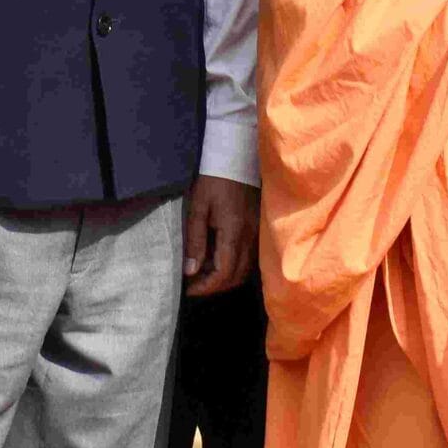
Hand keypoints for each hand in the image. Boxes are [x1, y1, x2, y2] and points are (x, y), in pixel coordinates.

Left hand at [183, 175, 258, 296]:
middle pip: (237, 277)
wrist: (236, 159)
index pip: (224, 273)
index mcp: (234, 232)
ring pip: (245, 270)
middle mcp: (250, 238)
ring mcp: (257, 234)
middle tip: (194, 283)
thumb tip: (191, 271)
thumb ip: (195, 241)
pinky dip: (234, 267)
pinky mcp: (258, 230)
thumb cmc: (213, 182)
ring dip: (225, 278)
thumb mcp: (198, 208)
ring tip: (203, 272)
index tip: (189, 288)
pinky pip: (249, 259)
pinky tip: (218, 260)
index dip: (206, 286)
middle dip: (215, 286)